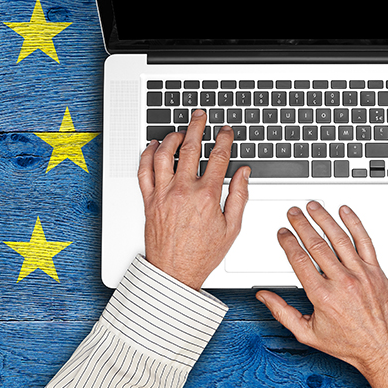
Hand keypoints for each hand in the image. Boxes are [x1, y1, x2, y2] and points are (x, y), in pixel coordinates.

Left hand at [137, 109, 250, 289]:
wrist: (174, 271)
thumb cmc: (202, 254)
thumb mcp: (232, 227)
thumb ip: (239, 196)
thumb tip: (243, 173)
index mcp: (207, 196)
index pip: (217, 158)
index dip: (223, 140)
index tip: (225, 131)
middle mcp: (183, 191)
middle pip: (189, 148)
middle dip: (197, 127)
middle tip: (200, 116)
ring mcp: (163, 194)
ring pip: (163, 155)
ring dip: (171, 137)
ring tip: (179, 130)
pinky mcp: (148, 200)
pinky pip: (144, 170)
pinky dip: (147, 154)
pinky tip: (153, 146)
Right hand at [257, 203, 387, 387]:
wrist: (382, 350)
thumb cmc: (348, 344)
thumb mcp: (307, 333)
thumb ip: (282, 313)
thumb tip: (263, 296)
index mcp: (323, 296)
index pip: (299, 259)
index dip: (288, 241)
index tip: (282, 232)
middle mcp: (343, 283)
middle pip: (317, 244)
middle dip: (301, 224)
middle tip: (293, 213)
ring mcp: (362, 275)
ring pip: (339, 239)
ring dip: (324, 219)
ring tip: (313, 206)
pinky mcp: (377, 273)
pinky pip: (365, 242)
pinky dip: (355, 224)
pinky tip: (345, 212)